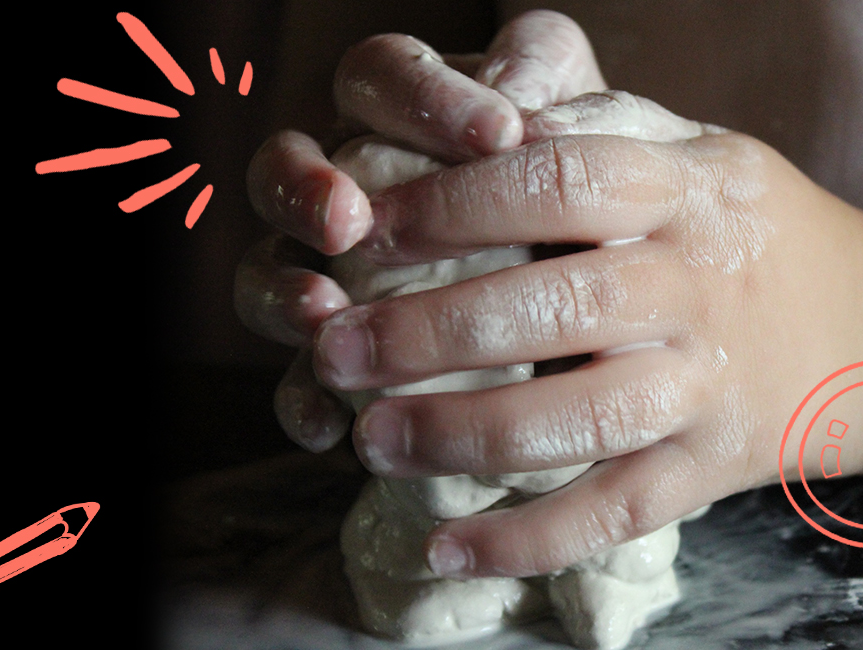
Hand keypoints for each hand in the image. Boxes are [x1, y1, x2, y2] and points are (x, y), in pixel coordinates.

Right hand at [237, 11, 606, 450]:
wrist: (600, 298)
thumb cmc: (584, 191)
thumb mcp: (586, 121)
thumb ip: (548, 79)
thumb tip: (518, 97)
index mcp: (393, 114)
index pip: (375, 77)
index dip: (421, 97)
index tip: (498, 133)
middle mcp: (339, 189)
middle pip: (279, 170)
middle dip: (304, 190)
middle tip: (348, 219)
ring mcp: (320, 277)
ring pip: (262, 273)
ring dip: (283, 291)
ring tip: (323, 312)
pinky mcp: (332, 362)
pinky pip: (290, 381)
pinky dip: (302, 400)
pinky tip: (329, 424)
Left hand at [319, 92, 862, 578]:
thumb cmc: (743, 227)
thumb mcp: (691, 150)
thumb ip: (593, 135)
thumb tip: (478, 124)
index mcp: (680, 191)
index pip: (556, 183)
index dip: (452, 206)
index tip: (365, 229)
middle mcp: (694, 287)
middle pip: (554, 308)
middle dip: (429, 333)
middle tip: (335, 350)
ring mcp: (706, 385)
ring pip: (579, 421)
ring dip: (463, 437)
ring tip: (370, 442)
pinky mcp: (709, 468)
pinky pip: (611, 512)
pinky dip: (525, 540)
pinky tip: (444, 549)